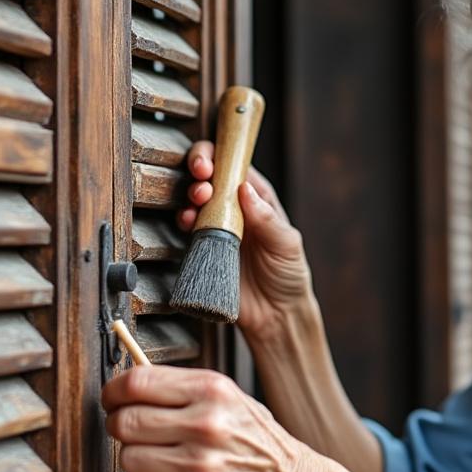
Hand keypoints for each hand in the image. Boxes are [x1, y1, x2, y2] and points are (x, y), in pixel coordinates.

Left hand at [102, 364, 324, 471]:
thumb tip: (128, 381)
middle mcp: (206, 424)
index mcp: (212, 390)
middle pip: (126, 421)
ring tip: (159, 456)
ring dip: (135, 458)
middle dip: (118, 425)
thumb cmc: (253, 437)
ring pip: (128, 457)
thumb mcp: (228, 395)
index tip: (112, 398)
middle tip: (129, 428)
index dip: (113, 391)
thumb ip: (181, 386)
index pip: (137, 383)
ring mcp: (199, 464)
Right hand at [180, 141, 314, 343]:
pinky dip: (183, 218)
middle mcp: (235, 206)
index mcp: (258, 197)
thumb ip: (267, 219)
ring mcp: (217, 225)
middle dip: (201, 169)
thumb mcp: (287, 244)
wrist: (274, 315)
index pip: (236, 164)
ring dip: (190, 193)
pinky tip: (188, 222)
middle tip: (202, 183)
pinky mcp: (203, 246)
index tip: (211, 163)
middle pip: (210, 174)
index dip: (221, 155)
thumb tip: (245, 189)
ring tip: (197, 203)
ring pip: (195, 197)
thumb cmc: (288, 275)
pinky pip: (187, 226)